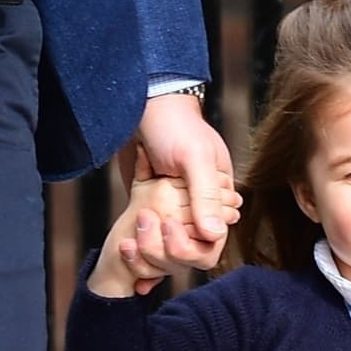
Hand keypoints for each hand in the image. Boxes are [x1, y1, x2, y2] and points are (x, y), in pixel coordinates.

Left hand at [133, 91, 236, 261]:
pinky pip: (151, 231)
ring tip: (135, 234)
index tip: (170, 229)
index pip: (215, 234)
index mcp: (219, 192)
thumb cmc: (172, 124)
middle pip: (192, 243)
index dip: (194, 242)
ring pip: (170, 241)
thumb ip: (206, 195)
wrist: (138, 105)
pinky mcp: (151, 204)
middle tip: (150, 225)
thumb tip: (215, 234)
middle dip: (171, 245)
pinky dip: (142, 240)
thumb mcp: (194, 157)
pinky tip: (132, 240)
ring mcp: (174, 205)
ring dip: (153, 245)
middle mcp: (198, 202)